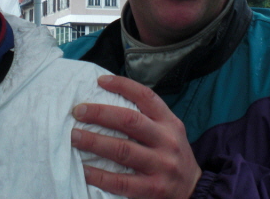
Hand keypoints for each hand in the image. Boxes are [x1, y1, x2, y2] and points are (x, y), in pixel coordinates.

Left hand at [71, 75, 200, 198]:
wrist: (194, 190)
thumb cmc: (172, 155)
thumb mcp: (169, 131)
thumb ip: (147, 118)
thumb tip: (108, 101)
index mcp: (169, 122)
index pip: (146, 96)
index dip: (122, 85)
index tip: (100, 81)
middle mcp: (167, 141)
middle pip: (130, 121)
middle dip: (100, 113)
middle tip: (78, 111)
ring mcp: (161, 166)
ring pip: (123, 150)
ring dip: (94, 142)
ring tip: (74, 137)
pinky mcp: (153, 190)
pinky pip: (121, 182)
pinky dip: (100, 176)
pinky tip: (84, 170)